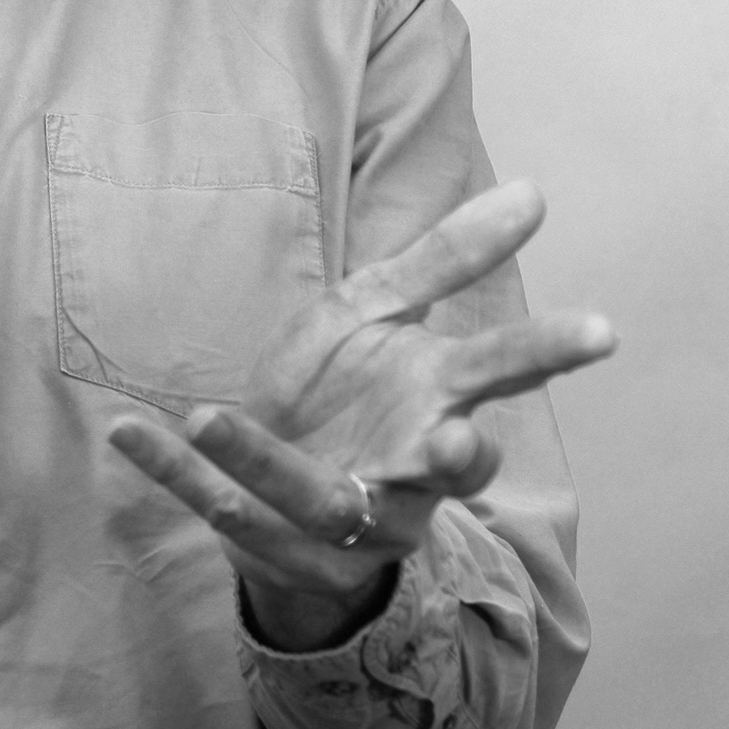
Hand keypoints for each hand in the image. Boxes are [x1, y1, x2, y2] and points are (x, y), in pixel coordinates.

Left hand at [107, 180, 614, 648]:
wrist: (293, 492)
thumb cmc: (355, 392)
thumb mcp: (387, 313)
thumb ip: (450, 258)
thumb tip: (533, 190)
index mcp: (438, 403)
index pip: (502, 375)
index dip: (549, 353)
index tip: (603, 328)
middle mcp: (405, 472)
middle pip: (442, 469)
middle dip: (458, 460)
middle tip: (462, 443)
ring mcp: (340, 514)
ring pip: (314, 497)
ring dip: (265, 462)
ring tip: (211, 418)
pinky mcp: (271, 537)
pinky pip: (219, 503)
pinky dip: (174, 470)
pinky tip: (125, 432)